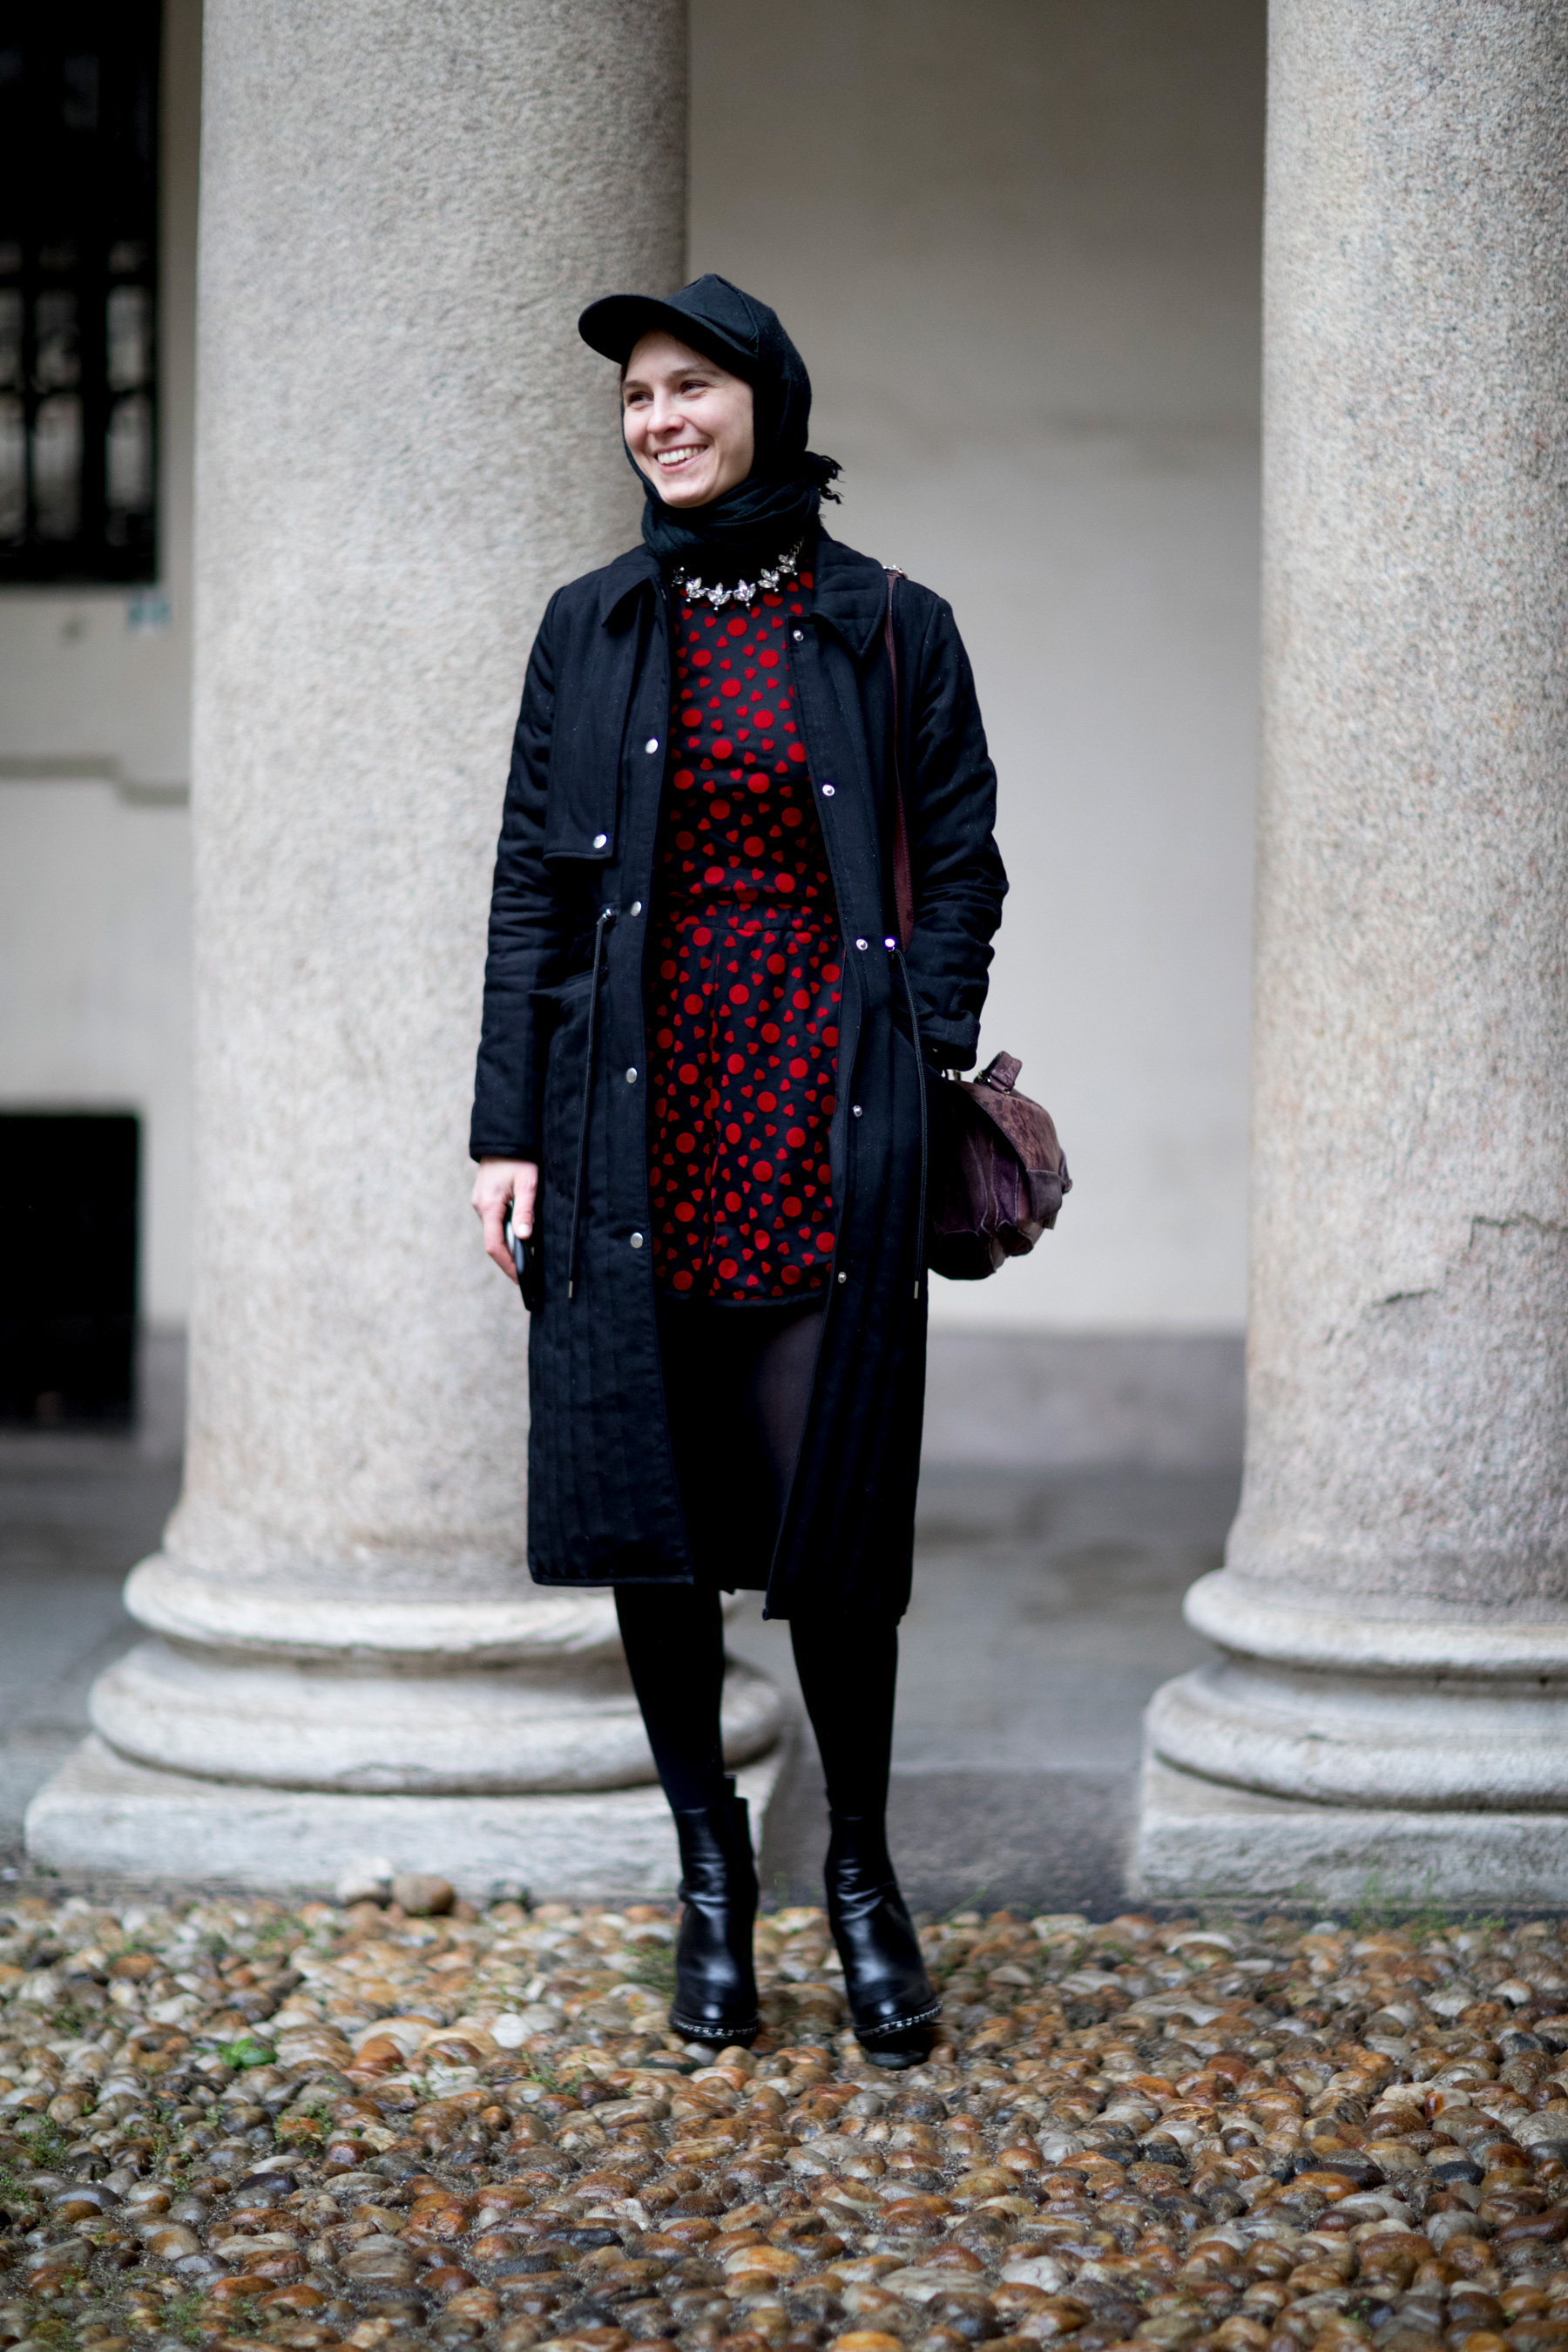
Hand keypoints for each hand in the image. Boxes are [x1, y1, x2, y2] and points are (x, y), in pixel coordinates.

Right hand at [472, 1158, 537, 1283]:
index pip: (494, 1246)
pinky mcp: (484, 1198)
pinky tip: (521, 1235)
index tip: (521, 1278)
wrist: (503, 1137)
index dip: (507, 1265)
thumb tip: (524, 1238)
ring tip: (528, 1257)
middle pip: (493, 1241)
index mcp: (489, 1206)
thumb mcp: (527, 1183)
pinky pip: (494, 1221)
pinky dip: (506, 1231)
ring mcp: (480, 1203)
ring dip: (509, 1244)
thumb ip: (525, 1211)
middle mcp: (480, 1207)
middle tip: (529, 1272)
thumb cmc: (518, 1158)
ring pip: (494, 1231)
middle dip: (510, 1259)